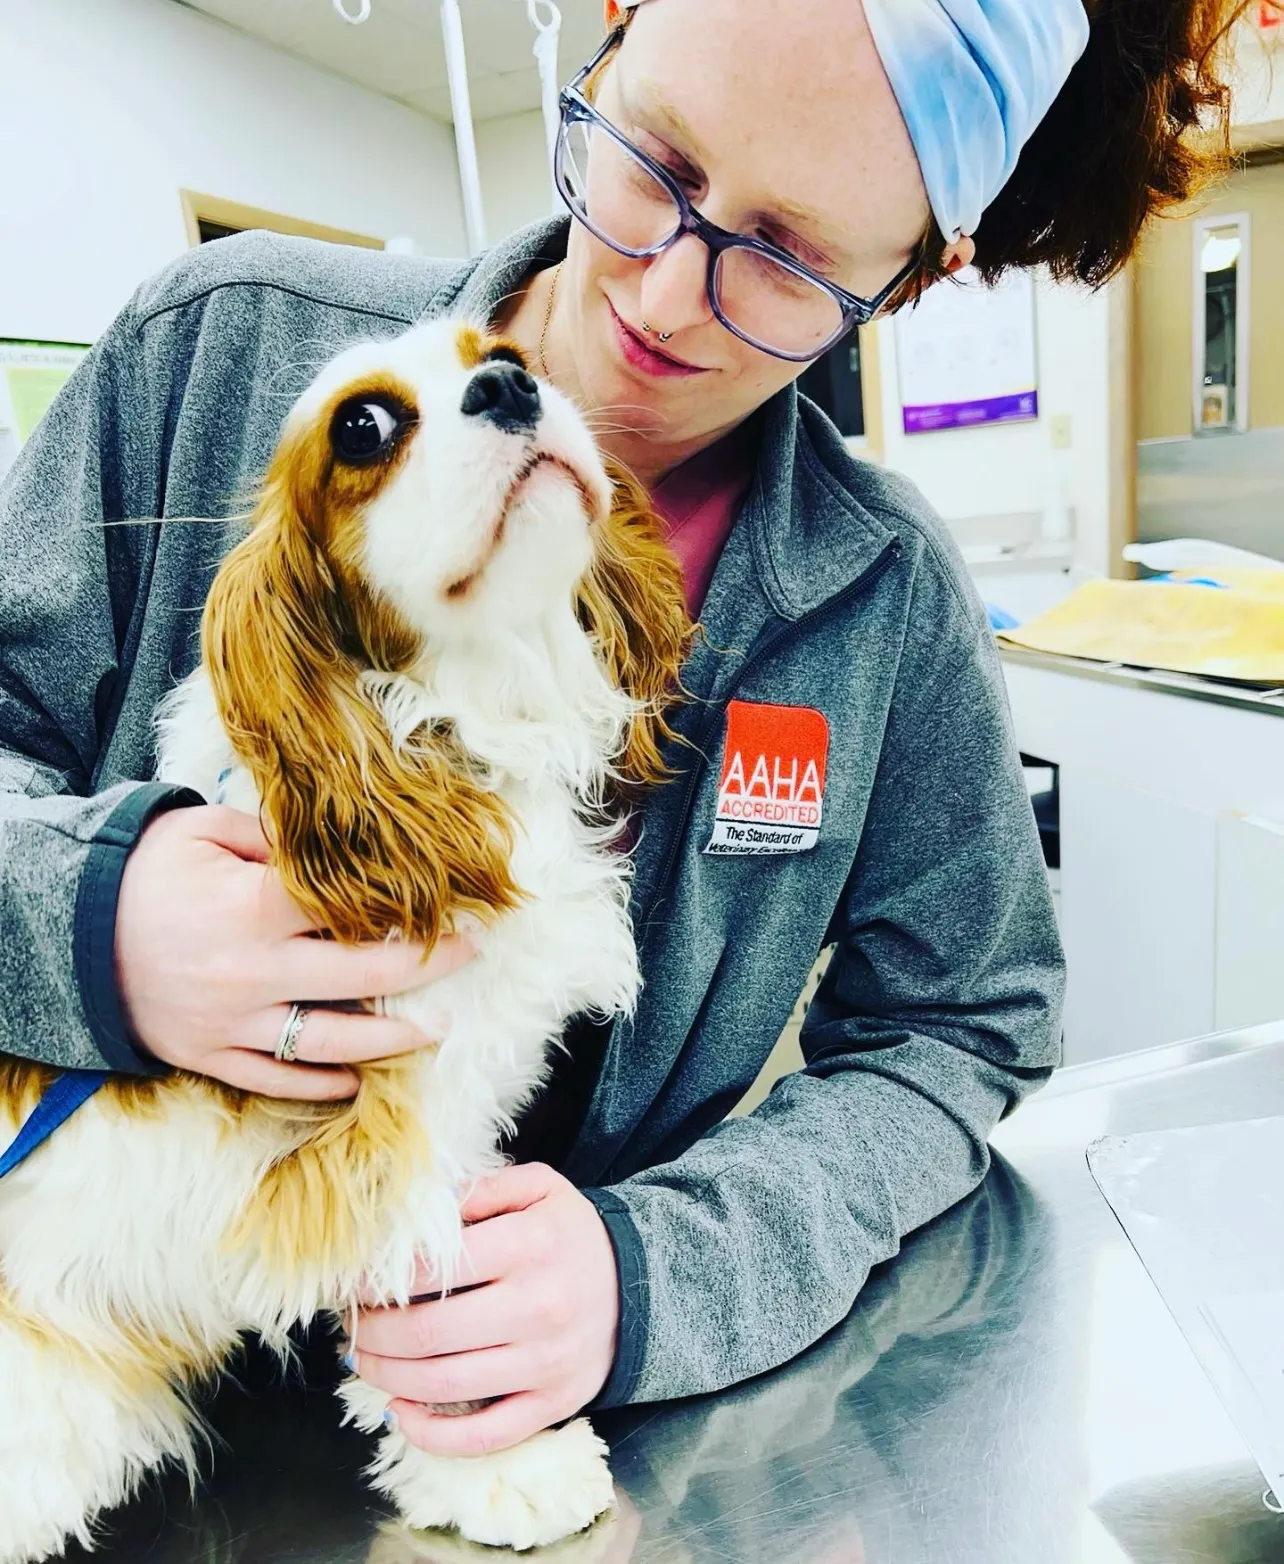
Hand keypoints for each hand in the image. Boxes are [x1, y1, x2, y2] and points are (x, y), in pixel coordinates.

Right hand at [114, 805, 471, 1098]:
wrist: (68, 938)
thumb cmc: (143, 874)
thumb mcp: (204, 832)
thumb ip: (275, 839)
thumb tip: (340, 845)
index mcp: (252, 911)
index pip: (351, 910)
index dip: (410, 905)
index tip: (454, 900)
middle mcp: (252, 973)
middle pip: (362, 978)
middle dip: (426, 965)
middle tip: (469, 952)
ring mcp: (233, 1023)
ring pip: (332, 1043)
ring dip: (393, 1038)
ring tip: (437, 1029)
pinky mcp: (211, 1056)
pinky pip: (279, 1080)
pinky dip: (324, 1084)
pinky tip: (360, 1078)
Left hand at [351, 1163, 619, 1455]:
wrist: (641, 1283)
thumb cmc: (571, 1233)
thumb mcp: (538, 1188)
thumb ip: (480, 1190)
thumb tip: (415, 1212)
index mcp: (530, 1246)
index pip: (432, 1269)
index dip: (378, 1280)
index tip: (353, 1281)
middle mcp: (539, 1307)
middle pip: (428, 1332)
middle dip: (372, 1331)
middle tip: (350, 1323)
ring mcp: (546, 1364)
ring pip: (444, 1384)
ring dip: (387, 1376)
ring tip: (364, 1358)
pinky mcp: (553, 1404)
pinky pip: (484, 1435)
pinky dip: (433, 1434)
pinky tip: (402, 1412)